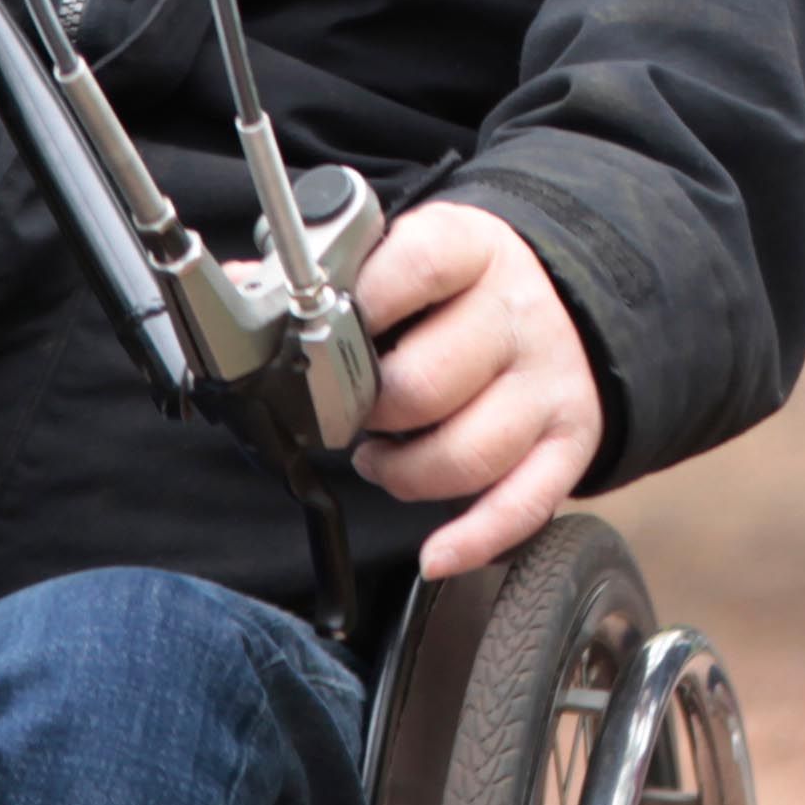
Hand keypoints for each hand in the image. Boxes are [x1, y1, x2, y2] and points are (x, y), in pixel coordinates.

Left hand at [354, 199, 608, 579]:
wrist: (566, 298)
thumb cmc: (459, 289)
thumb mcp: (408, 255)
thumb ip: (328, 274)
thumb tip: (234, 289)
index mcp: (473, 250)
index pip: (419, 269)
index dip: (361, 306)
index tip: (323, 331)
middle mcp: (518, 314)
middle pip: (428, 382)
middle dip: (368, 413)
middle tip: (350, 413)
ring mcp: (549, 381)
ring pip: (468, 453)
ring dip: (403, 475)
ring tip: (381, 459)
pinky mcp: (570, 440)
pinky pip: (525, 504)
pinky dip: (475, 539)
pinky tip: (435, 553)